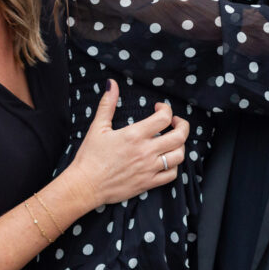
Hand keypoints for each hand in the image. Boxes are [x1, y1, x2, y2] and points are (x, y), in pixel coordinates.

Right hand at [66, 79, 189, 206]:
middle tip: (176, 122)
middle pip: (179, 136)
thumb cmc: (90, 157)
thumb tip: (111, 84)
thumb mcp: (98, 127)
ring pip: (179, 155)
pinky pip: (171, 174)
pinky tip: (166, 160)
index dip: (166, 109)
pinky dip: (174, 166)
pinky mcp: (148, 183)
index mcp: (134, 135)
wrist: (86, 185)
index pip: (164, 118)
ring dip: (180, 145)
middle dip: (182, 125)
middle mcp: (146, 151)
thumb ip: (107, 104)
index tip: (159, 108)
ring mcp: (149, 168)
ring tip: (173, 141)